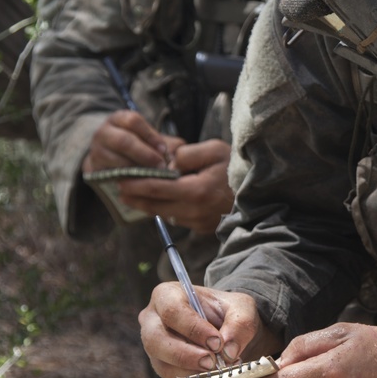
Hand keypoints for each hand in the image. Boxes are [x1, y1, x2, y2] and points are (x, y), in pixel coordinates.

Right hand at [83, 111, 182, 173]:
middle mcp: (103, 132)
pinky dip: (126, 180)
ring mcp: (96, 151)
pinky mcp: (92, 169)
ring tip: (153, 177)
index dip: (150, 136)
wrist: (107, 154)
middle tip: (161, 167)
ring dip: (137, 170)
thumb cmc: (135, 143)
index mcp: (118, 118)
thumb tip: (181, 151)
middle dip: (145, 155)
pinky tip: (140, 185)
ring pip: (116, 161)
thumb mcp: (147, 137)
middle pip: (123, 141)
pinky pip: (110, 175)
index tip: (164, 150)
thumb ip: (164, 142)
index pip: (133, 121)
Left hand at [118, 139, 232, 233]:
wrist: (258, 191)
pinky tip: (157, 200)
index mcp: (197, 190)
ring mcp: (198, 222)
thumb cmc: (235, 166)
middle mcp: (195, 211)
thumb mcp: (214, 150)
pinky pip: (176, 218)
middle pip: (155, 205)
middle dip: (135, 197)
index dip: (136, 184)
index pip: (157, 188)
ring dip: (147, 204)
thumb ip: (187, 154)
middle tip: (119, 188)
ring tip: (132, 194)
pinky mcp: (201, 228)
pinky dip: (164, 209)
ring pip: (164, 213)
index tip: (120, 180)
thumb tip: (167, 163)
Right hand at [139, 282, 278, 377]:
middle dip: (185, 354)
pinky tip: (208, 377)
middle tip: (212, 363)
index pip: (172, 310)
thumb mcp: (242, 309)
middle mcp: (153, 318)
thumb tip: (228, 351)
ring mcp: (153, 343)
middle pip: (156, 339)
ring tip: (214, 371)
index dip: (193, 328)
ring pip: (160, 361)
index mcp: (168, 294)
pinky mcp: (160, 362)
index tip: (217, 342)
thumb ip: (240, 324)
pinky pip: (168, 375)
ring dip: (188, 370)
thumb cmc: (228, 311)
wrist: (226, 327)